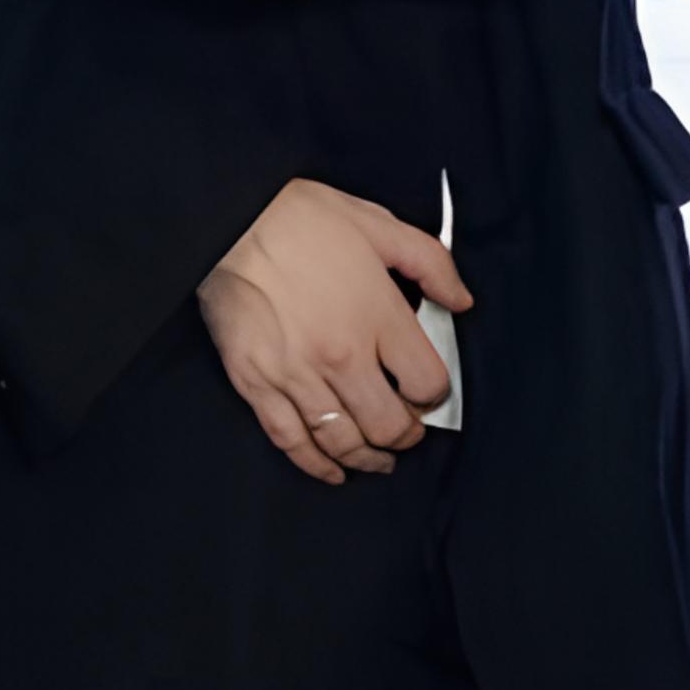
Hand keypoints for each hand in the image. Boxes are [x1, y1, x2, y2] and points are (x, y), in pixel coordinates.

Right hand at [200, 177, 467, 484]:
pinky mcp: (257, 384)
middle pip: (389, 425)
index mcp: (378, 317)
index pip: (427, 384)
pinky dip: (316, 465)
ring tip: (379, 459)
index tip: (428, 392)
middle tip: (408, 432)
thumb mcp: (379, 225)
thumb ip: (431, 263)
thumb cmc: (300, 218)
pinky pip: (292, 440)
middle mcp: (342, 356)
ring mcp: (297, 376)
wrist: (227, 219)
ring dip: (369, 458)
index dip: (434, 394)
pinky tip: (333, 471)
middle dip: (406, 436)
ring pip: (344, 442)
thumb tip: (462, 300)